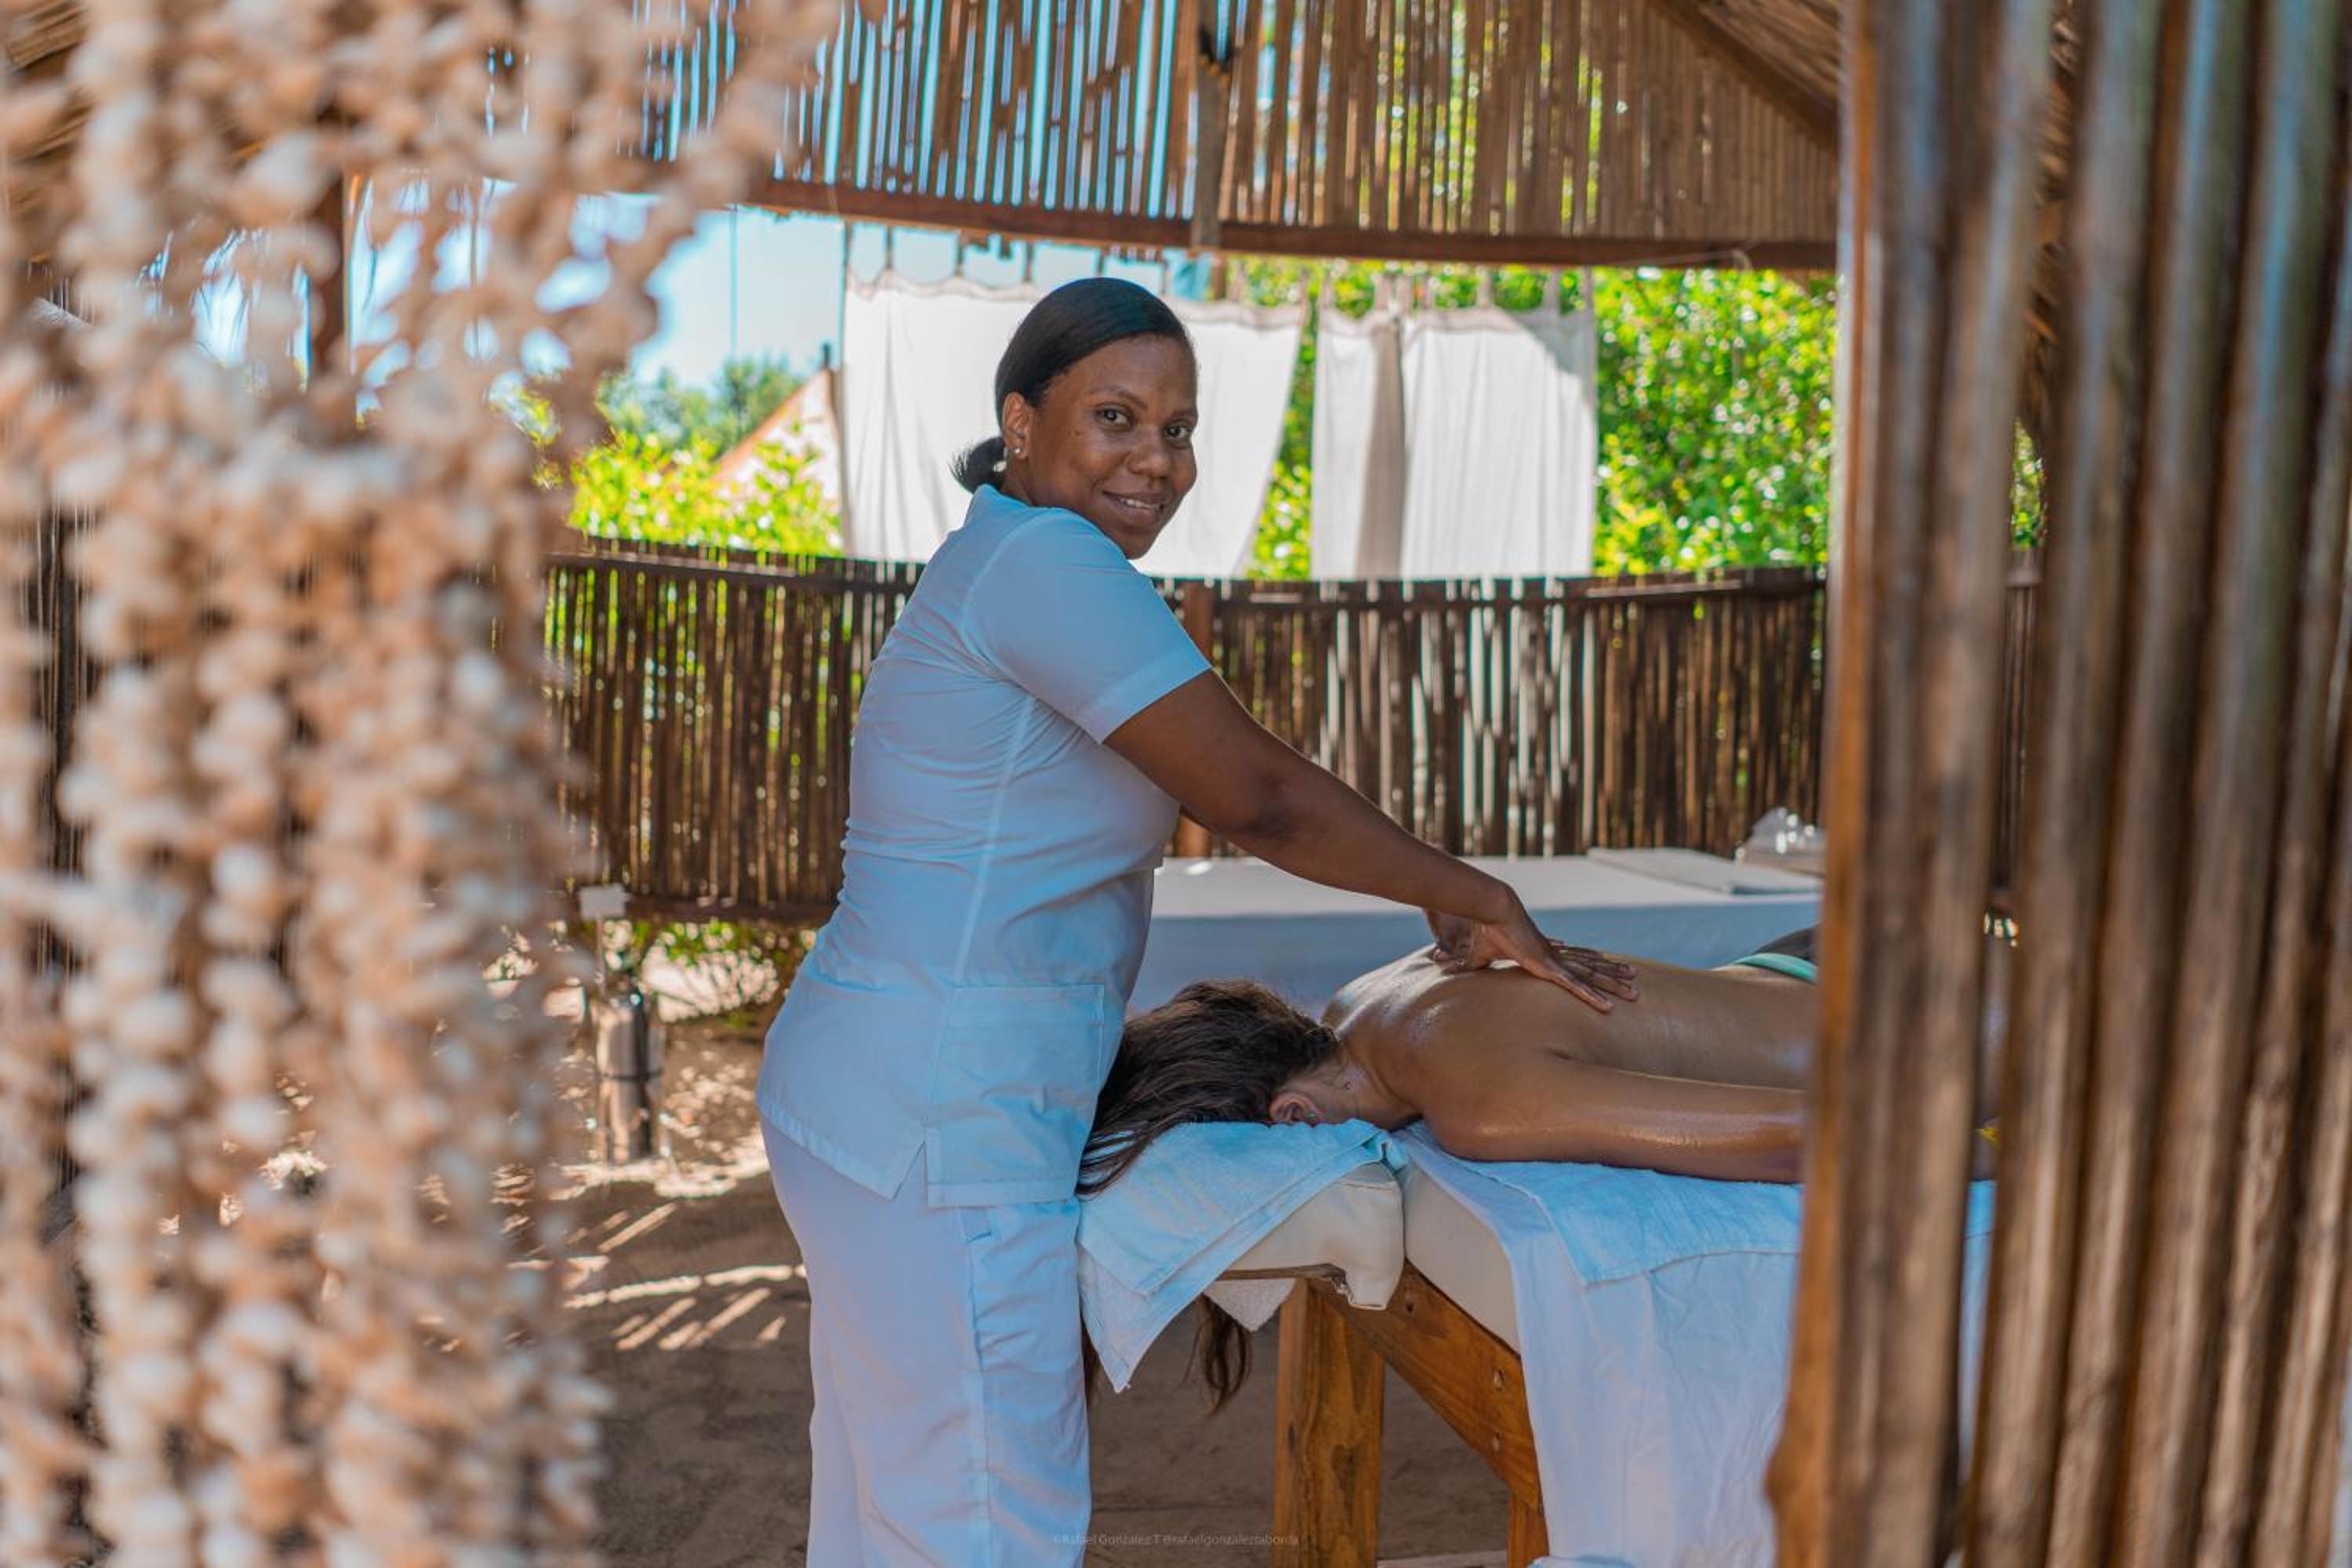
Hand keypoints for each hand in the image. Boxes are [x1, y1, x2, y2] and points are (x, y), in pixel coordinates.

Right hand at [1425, 899, 1638, 1012]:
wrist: (1491, 910)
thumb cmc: (1485, 929)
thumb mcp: (1479, 956)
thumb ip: (1472, 966)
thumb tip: (1446, 968)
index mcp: (1544, 954)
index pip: (1574, 963)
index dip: (1592, 968)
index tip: (1609, 972)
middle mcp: (1555, 957)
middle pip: (1591, 969)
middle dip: (1613, 979)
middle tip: (1635, 987)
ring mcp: (1555, 961)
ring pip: (1591, 977)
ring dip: (1612, 987)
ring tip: (1635, 994)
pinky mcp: (1548, 966)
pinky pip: (1575, 986)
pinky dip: (1591, 997)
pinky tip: (1608, 1007)